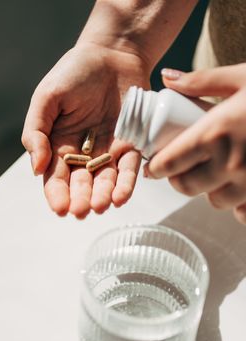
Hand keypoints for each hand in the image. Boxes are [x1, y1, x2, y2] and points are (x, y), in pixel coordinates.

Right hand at [22, 43, 149, 217]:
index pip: (56, 178)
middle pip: (81, 184)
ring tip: (101, 206)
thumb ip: (36, 132)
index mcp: (58, 146)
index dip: (57, 194)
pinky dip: (126, 184)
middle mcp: (83, 155)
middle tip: (82, 211)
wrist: (112, 53)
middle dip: (81, 200)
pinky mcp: (131, 146)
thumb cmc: (74, 73)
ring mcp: (108, 152)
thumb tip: (36, 169)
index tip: (60, 208)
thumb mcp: (46, 98)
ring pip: (105, 181)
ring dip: (103, 196)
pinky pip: (129, 168)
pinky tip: (121, 197)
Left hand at [145, 64, 245, 223]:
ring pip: (214, 201)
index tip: (154, 165)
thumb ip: (202, 81)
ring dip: (209, 190)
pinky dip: (239, 203)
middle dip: (177, 179)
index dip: (156, 167)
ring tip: (216, 172)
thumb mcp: (244, 77)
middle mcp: (229, 164)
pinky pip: (243, 213)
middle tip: (179, 169)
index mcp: (215, 133)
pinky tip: (243, 186)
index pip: (169, 163)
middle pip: (185, 187)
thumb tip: (167, 78)